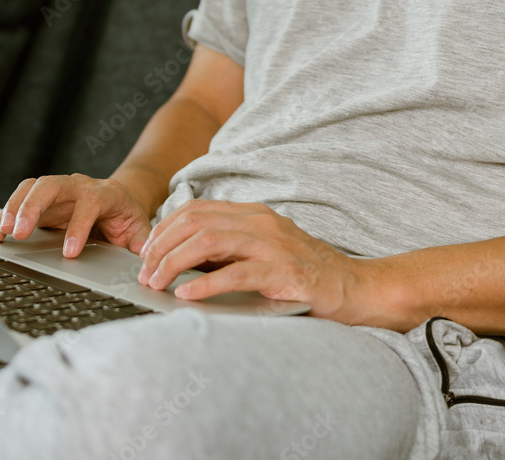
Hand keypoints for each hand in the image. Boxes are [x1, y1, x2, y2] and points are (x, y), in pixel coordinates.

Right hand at [0, 174, 151, 257]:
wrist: (118, 201)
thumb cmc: (127, 219)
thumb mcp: (140, 232)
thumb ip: (142, 246)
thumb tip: (146, 264)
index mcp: (106, 193)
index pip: (90, 203)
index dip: (78, 226)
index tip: (69, 252)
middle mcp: (79, 186)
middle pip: (53, 185)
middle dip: (34, 208)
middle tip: (21, 232)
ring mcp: (58, 190)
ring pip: (33, 187)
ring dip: (15, 208)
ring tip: (4, 231)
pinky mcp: (42, 200)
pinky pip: (20, 198)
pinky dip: (6, 214)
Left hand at [138, 199, 364, 321]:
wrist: (359, 288)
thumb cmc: (306, 274)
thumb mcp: (262, 252)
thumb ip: (227, 250)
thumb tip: (179, 259)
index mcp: (252, 214)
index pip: (194, 210)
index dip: (163, 230)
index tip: (146, 253)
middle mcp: (260, 222)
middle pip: (194, 222)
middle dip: (160, 248)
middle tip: (145, 273)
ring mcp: (274, 245)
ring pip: (208, 242)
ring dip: (174, 263)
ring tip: (158, 283)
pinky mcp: (285, 272)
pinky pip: (235, 274)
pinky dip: (205, 284)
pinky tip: (187, 295)